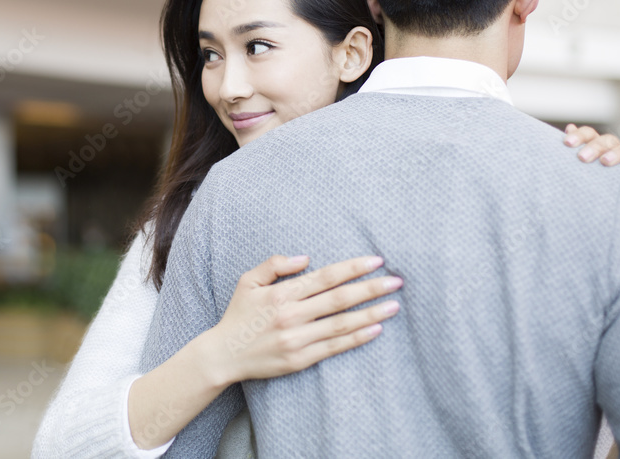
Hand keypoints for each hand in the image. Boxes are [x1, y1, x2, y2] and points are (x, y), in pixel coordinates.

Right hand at [203, 254, 402, 385]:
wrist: (223, 355)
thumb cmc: (238, 315)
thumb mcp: (248, 281)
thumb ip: (275, 265)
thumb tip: (307, 258)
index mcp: (281, 294)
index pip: (325, 277)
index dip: (352, 268)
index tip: (376, 261)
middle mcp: (292, 315)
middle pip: (339, 299)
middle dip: (371, 289)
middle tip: (396, 281)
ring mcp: (297, 340)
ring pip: (342, 324)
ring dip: (371, 314)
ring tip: (394, 305)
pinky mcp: (300, 360)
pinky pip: (335, 348)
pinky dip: (357, 338)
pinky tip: (376, 330)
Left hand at [563, 124, 619, 180]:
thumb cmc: (598, 193)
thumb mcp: (584, 175)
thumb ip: (577, 154)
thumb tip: (569, 128)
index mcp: (598, 150)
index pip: (590, 135)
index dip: (580, 135)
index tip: (567, 143)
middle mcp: (616, 151)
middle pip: (608, 140)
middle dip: (595, 147)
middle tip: (582, 158)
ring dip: (617, 152)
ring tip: (605, 162)